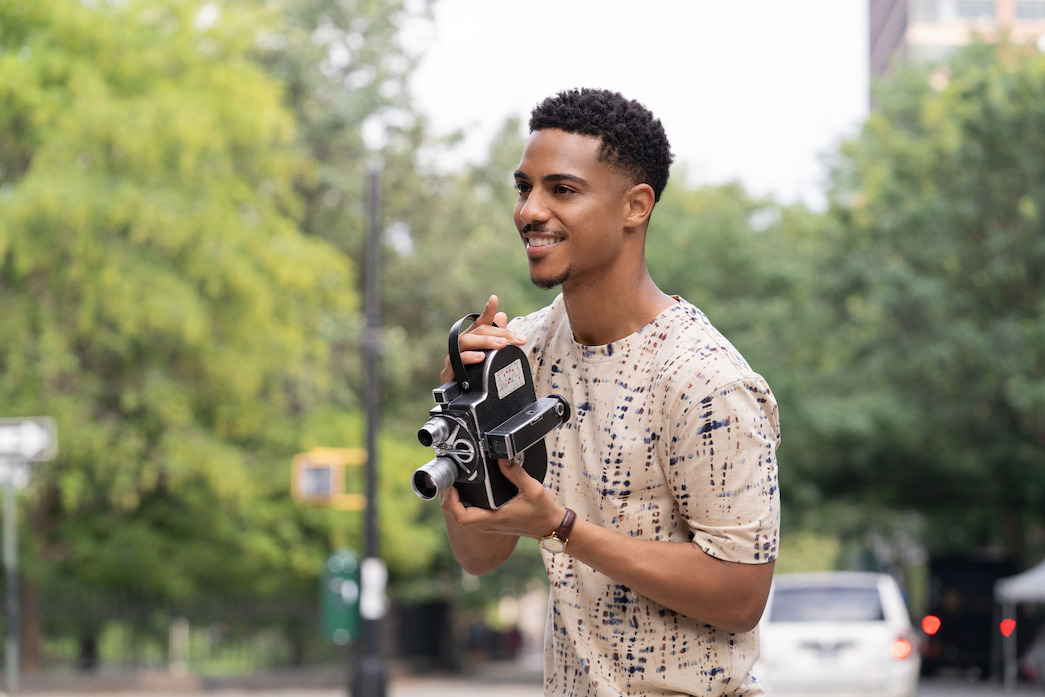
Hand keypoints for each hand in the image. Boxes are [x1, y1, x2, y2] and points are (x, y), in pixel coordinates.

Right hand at [440, 294, 526, 383]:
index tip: (494, 300)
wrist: (458, 400)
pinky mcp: (449, 372)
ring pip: (466, 342)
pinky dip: (469, 358)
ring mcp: (453, 357)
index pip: (482, 322)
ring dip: (485, 342)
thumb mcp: (489, 356)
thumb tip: (502, 315)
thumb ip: (497, 336)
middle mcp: (462, 345)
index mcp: (473, 339)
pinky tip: (481, 358)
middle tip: (517, 338)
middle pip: (479, 332)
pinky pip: (457, 362)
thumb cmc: (474, 375)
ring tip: (501, 345)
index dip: (488, 311)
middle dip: (500, 333)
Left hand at [441, 458, 563, 539]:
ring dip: (455, 502)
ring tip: (455, 484)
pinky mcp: (493, 522)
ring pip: (463, 516)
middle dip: (449, 499)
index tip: (452, 487)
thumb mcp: (532, 488)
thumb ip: (516, 472)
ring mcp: (490, 524)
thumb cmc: (543, 511)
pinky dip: (464, 504)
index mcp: (495, 517)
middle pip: (457, 516)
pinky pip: (471, 515)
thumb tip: (502, 457)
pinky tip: (467, 491)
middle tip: (450, 481)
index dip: (451, 502)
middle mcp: (489, 523)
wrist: (551, 526)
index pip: (462, 517)